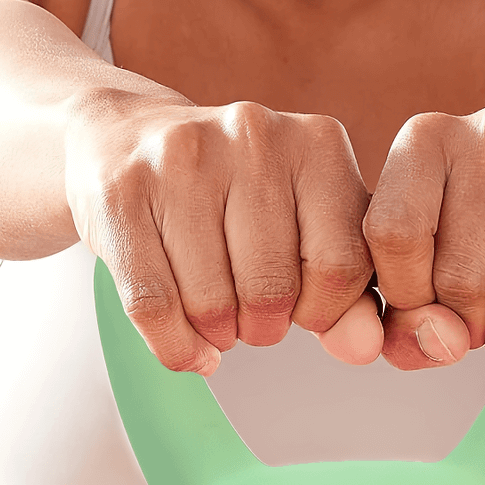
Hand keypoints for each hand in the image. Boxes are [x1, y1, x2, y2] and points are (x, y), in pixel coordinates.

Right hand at [65, 92, 377, 373]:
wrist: (126, 137)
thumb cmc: (232, 195)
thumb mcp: (306, 226)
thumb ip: (348, 288)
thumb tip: (362, 347)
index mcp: (317, 143)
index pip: (343, 265)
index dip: (323, 311)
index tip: (302, 308)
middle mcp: (252, 137)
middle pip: (272, 289)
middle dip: (264, 328)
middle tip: (252, 317)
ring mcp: (181, 158)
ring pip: (211, 304)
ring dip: (217, 334)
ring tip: (217, 316)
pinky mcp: (121, 191)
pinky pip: (153, 306)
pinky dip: (174, 346)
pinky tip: (184, 343)